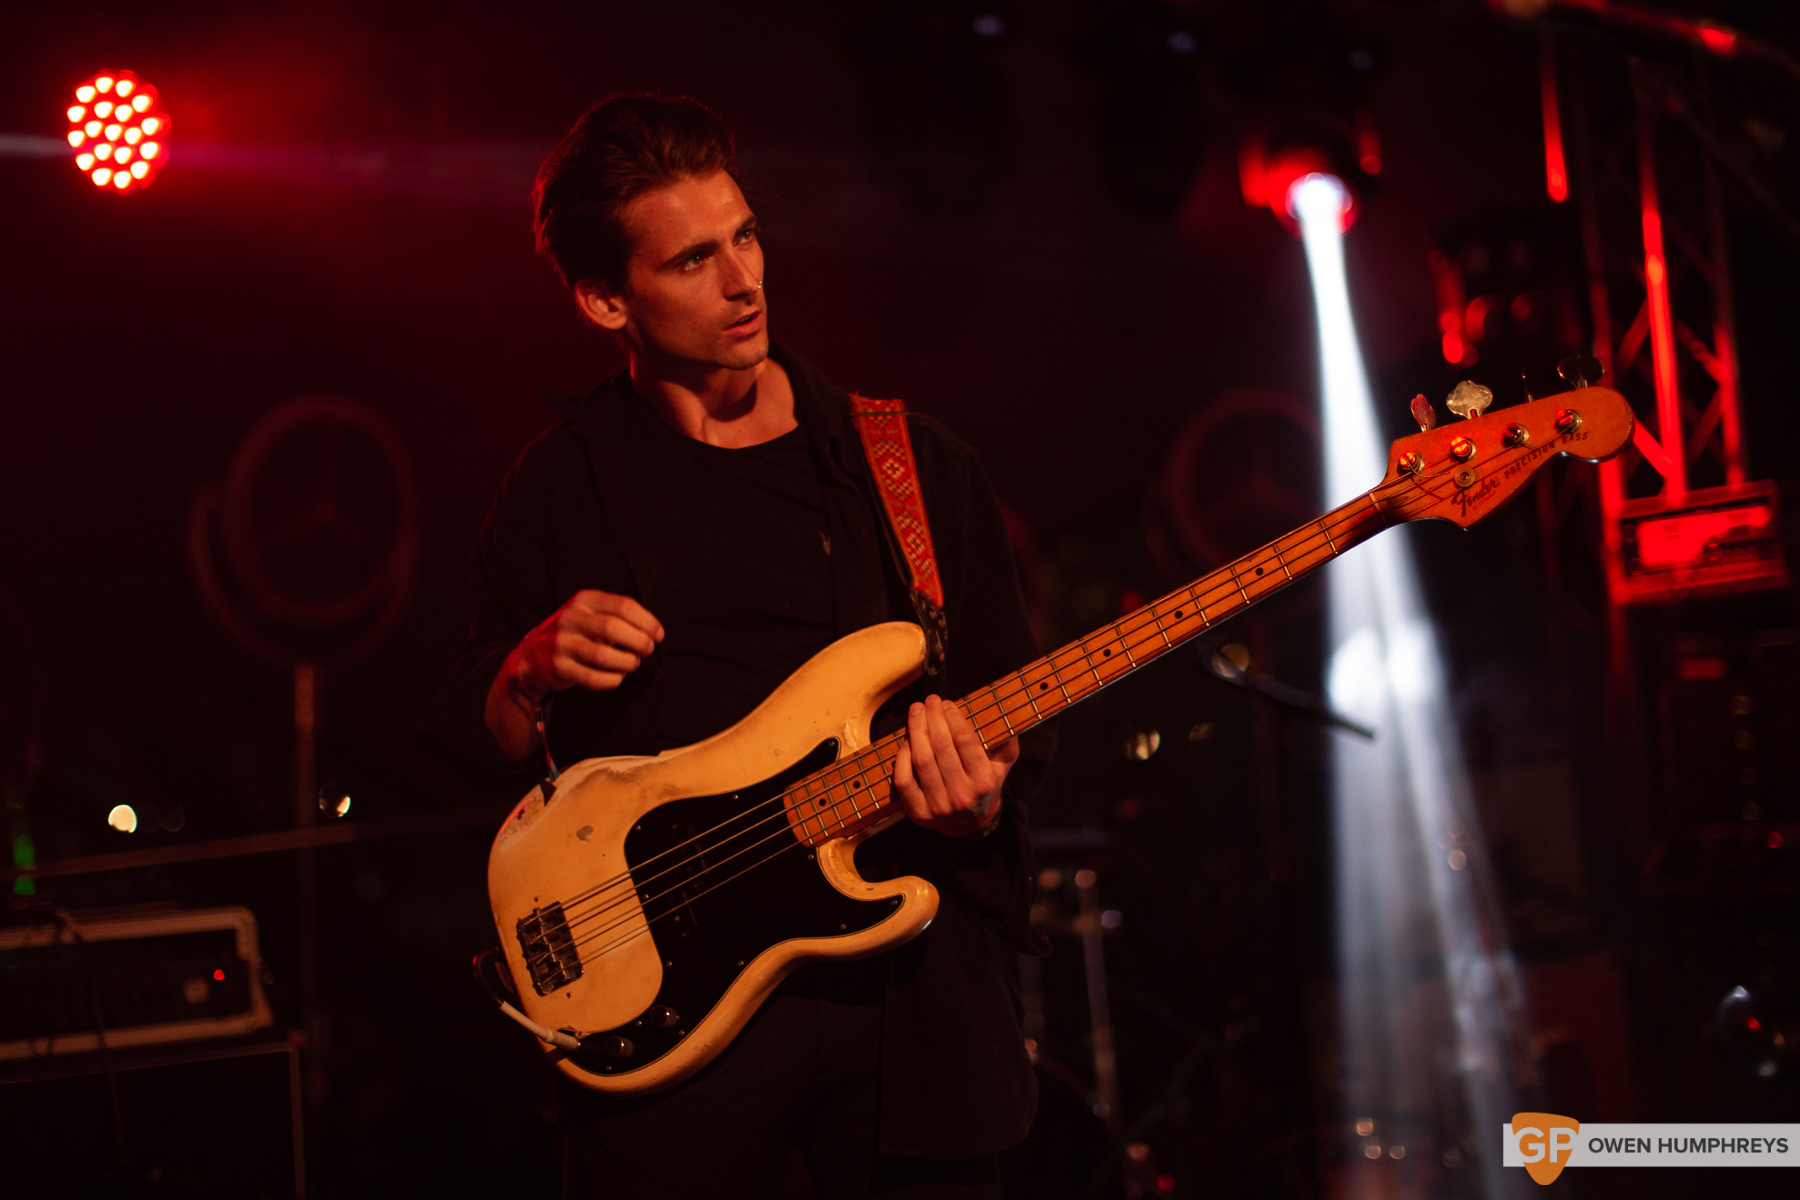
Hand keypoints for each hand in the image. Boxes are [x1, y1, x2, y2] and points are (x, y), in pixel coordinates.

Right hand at [507, 589, 664, 703]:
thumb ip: (617, 617)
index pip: (623, 606)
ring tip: (632, 664)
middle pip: (613, 628)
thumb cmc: (576, 633)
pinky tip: (617, 677)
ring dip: (626, 663)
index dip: (647, 621)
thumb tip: (653, 632)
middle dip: (639, 642)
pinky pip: (593, 678)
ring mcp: (562, 643)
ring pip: (603, 655)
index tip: (658, 634)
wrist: (534, 654)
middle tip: (647, 650)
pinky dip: (612, 680)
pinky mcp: (558, 667)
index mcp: (585, 600)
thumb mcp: (591, 614)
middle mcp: (571, 618)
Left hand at [892, 695, 1019, 837]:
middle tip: (929, 700)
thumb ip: (1006, 740)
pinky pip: (903, 780)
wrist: (970, 823)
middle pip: (941, 746)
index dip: (952, 717)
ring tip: (915, 712)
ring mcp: (939, 806)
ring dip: (915, 730)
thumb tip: (1001, 711)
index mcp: (984, 780)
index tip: (946, 703)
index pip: (964, 740)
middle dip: (932, 717)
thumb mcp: (1002, 765)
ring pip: (921, 760)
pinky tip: (906, 741)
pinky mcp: (918, 813)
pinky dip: (901, 758)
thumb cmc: (984, 784)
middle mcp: (962, 795)